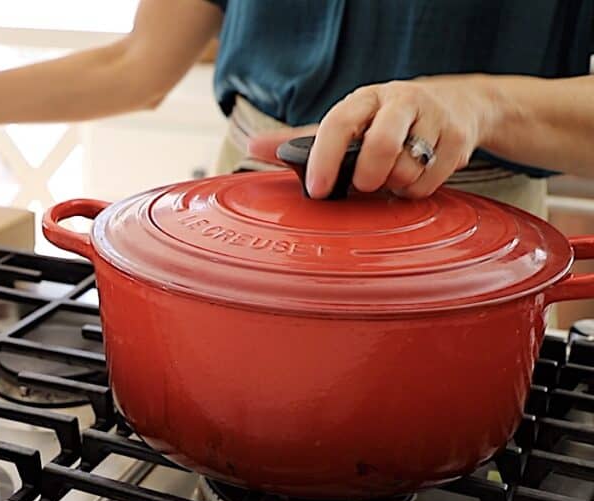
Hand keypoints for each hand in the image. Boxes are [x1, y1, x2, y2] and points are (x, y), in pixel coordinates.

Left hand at [249, 76, 496, 198]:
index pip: (339, 124)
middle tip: (364, 185)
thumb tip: (253, 147)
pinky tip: (411, 179)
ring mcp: (434, 119)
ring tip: (389, 177)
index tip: (318, 190)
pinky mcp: (459, 141)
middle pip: (381, 146)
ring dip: (393, 185)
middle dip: (368, 177)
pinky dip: (414, 191)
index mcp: (366, 98)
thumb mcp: (348, 121)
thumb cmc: (388, 119)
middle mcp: (401, 102)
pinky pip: (429, 183)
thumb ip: (303, 139)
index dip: (325, 159)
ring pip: (407, 168)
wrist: (459, 104)